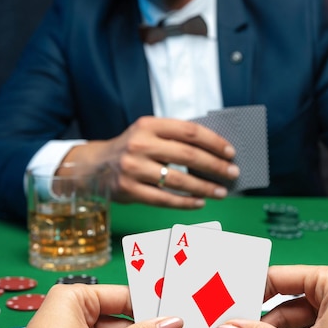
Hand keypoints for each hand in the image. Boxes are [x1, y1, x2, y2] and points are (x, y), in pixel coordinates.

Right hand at [63, 116, 238, 208]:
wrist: (94, 166)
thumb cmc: (131, 148)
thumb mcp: (147, 133)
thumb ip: (174, 137)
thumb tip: (214, 151)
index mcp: (148, 125)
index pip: (189, 131)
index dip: (213, 142)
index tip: (230, 152)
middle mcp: (140, 144)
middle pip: (187, 156)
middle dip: (215, 166)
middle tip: (232, 173)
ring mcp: (133, 168)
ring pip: (178, 180)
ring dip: (205, 187)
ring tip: (221, 191)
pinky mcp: (129, 190)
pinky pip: (164, 199)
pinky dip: (186, 202)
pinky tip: (200, 202)